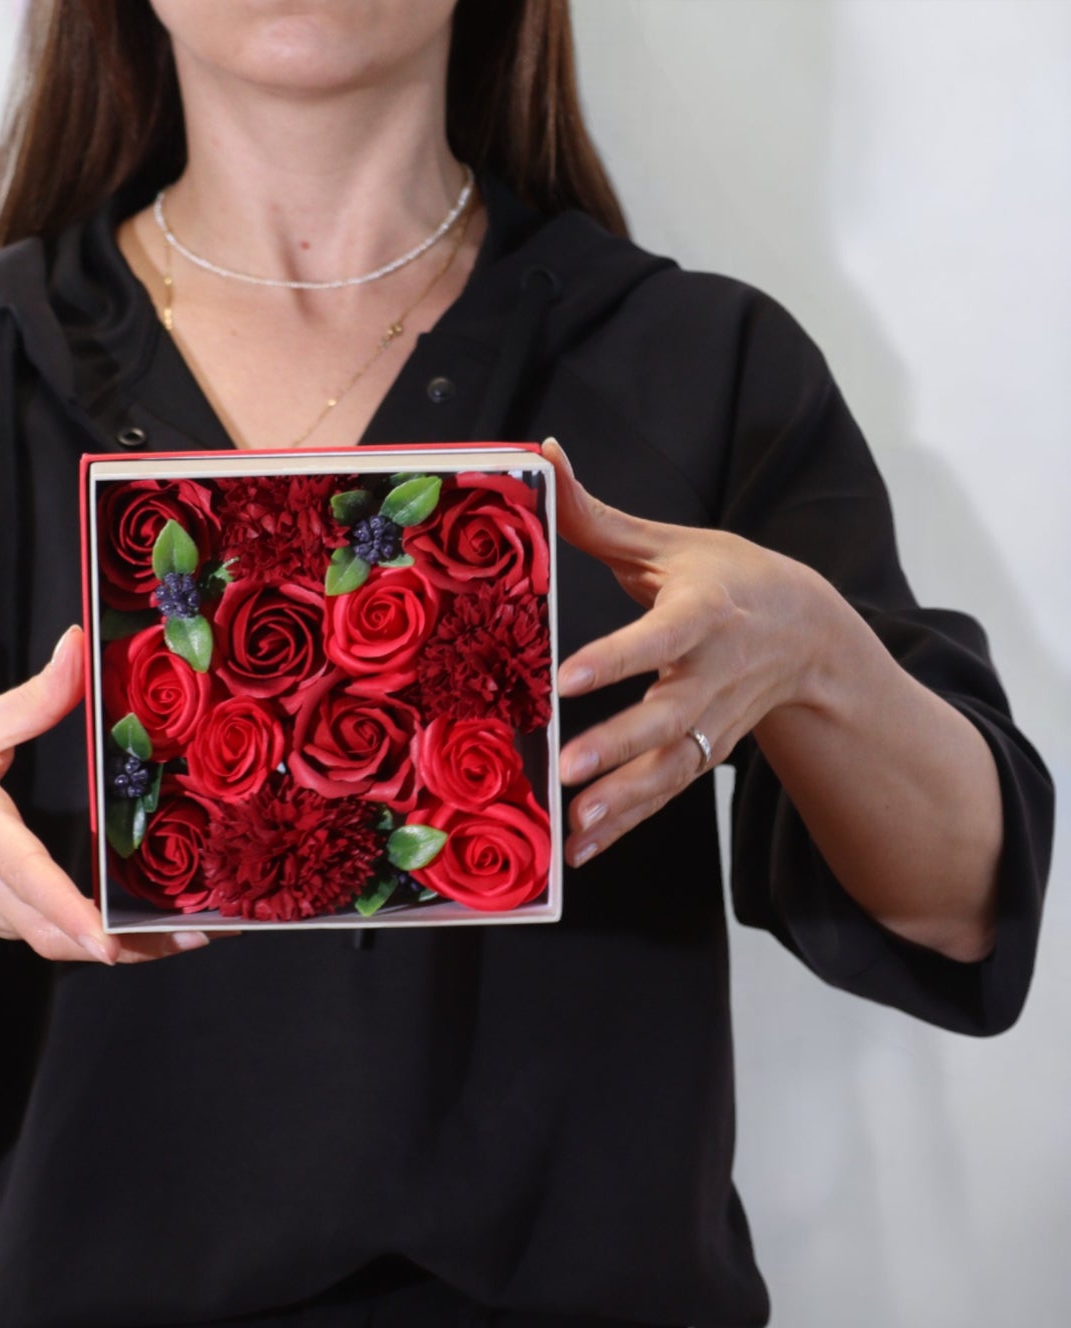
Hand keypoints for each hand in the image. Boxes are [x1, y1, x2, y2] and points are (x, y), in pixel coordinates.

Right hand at [0, 625, 234, 964]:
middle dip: (127, 942)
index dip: (66, 908)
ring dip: (128, 951)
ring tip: (199, 934)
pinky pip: (56, 942)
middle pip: (55, 931)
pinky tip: (158, 930)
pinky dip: (107, 944)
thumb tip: (82, 645)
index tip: (108, 937)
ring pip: (60, 946)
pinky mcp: (2, 922)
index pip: (22, 872)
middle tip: (200, 932)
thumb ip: (35, 697)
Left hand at [544, 437, 837, 866]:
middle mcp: (712, 675)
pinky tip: (583, 848)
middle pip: (666, 718)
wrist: (809, 631)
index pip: (658, 638)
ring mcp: (713, 723)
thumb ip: (595, 515)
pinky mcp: (707, 755)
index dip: (616, 659)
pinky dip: (627, 824)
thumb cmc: (728, 577)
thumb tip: (541, 456)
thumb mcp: (670, 542)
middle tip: (567, 771)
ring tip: (576, 826)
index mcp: (702, 614)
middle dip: (618, 748)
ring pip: (669, 769)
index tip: (567, 678)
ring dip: (623, 803)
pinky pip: (665, 794)